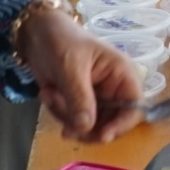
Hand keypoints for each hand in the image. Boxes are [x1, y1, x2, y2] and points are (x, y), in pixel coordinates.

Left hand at [14, 5, 143, 141]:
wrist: (35, 32)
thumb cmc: (60, 40)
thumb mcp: (70, 68)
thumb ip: (80, 98)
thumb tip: (87, 128)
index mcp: (121, 74)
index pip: (134, 107)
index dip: (122, 124)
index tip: (102, 136)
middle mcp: (112, 89)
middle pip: (110, 123)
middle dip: (85, 125)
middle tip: (64, 124)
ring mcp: (95, 98)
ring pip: (89, 125)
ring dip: (66, 117)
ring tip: (49, 95)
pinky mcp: (78, 102)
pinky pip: (73, 121)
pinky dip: (58, 113)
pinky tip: (47, 94)